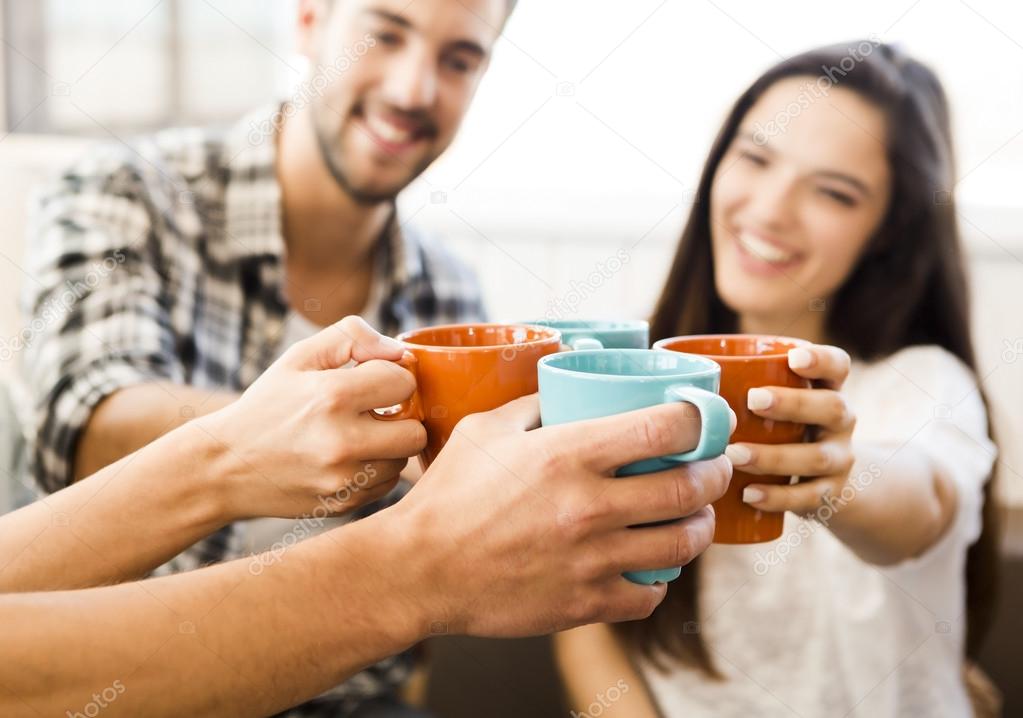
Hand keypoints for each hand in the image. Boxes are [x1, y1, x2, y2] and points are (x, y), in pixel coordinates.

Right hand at [201, 316, 426, 519]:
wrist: (224, 466)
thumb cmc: (267, 406)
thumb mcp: (298, 358)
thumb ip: (351, 338)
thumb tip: (398, 351)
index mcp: (332, 396)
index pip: (404, 382)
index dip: (391, 377)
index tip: (372, 381)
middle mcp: (342, 440)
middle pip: (415, 430)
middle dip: (401, 417)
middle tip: (375, 412)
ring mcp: (344, 478)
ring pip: (403, 460)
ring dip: (389, 446)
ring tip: (357, 435)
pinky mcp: (344, 503)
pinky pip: (386, 484)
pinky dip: (375, 469)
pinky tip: (348, 458)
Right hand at [384, 395, 731, 637]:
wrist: (418, 570)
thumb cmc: (448, 494)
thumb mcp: (486, 429)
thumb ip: (535, 404)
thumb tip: (569, 390)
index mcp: (568, 454)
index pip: (666, 427)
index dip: (701, 416)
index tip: (706, 415)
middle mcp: (589, 506)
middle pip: (689, 487)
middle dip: (715, 473)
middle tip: (713, 467)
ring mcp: (591, 559)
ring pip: (681, 543)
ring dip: (700, 526)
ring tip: (694, 516)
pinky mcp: (584, 602)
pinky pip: (650, 596)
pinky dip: (660, 581)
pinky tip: (653, 567)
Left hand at [726, 344, 855, 514]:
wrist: (823, 480)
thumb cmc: (779, 429)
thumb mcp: (773, 405)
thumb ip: (739, 387)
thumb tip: (673, 377)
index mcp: (826, 388)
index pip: (837, 366)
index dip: (821, 359)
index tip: (793, 357)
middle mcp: (840, 421)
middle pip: (832, 407)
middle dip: (793, 404)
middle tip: (753, 400)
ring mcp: (839, 458)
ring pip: (817, 457)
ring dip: (773, 456)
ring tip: (734, 455)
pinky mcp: (831, 494)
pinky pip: (809, 497)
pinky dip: (777, 497)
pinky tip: (749, 494)